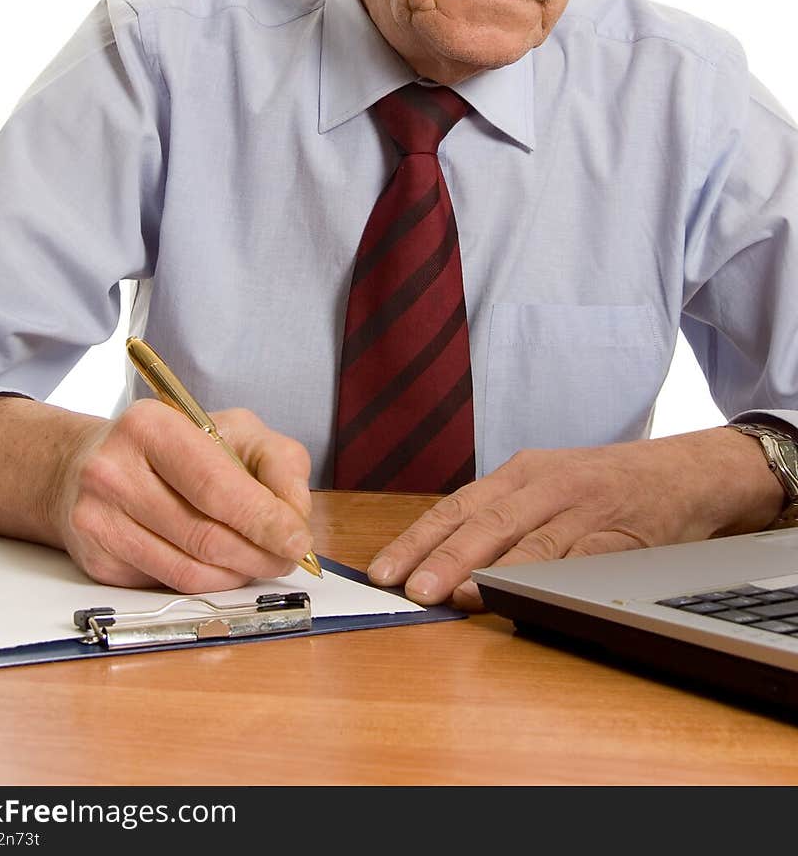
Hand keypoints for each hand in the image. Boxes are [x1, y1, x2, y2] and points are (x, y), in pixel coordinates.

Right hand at [52, 400, 313, 591]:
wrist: (88, 465)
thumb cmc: (174, 446)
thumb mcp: (233, 430)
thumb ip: (277, 463)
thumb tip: (295, 518)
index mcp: (150, 427)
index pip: (216, 486)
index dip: (264, 520)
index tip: (297, 541)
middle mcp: (114, 472)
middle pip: (205, 535)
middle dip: (260, 554)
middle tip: (287, 558)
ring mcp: (98, 519)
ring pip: (189, 570)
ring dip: (238, 574)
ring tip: (261, 562)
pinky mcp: (97, 559)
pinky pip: (169, 584)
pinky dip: (208, 582)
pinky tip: (222, 566)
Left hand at [366, 429, 783, 609]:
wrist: (684, 472)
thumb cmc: (606, 485)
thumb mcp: (548, 486)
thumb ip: (504, 518)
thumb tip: (444, 561)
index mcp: (521, 473)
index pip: (457, 506)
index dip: (418, 539)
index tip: (384, 571)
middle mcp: (547, 485)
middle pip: (486, 522)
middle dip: (443, 556)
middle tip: (410, 588)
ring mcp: (584, 509)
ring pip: (529, 541)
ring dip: (489, 570)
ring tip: (455, 595)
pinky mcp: (623, 535)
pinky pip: (583, 559)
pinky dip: (553, 577)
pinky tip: (529, 593)